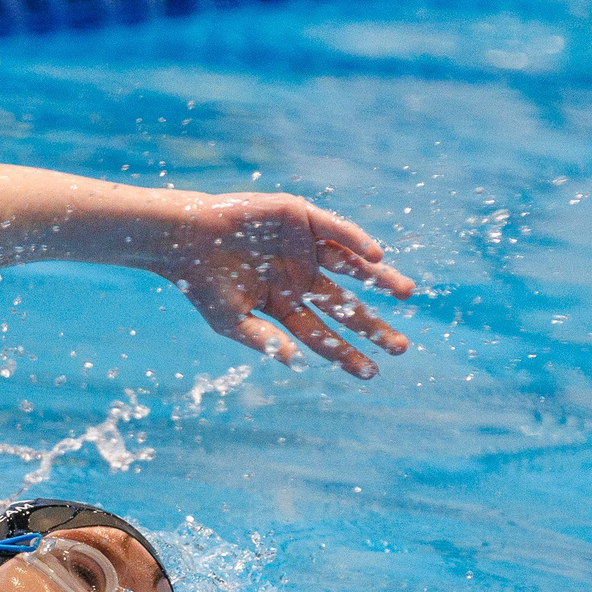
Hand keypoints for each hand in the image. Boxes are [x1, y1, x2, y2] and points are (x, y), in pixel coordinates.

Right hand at [164, 192, 413, 378]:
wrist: (185, 238)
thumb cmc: (201, 283)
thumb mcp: (231, 321)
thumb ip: (265, 340)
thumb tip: (299, 363)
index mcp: (283, 305)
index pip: (322, 335)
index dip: (346, 354)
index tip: (373, 372)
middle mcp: (299, 278)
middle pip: (344, 306)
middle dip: (372, 326)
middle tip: (401, 347)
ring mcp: (303, 248)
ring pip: (351, 265)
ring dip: (379, 278)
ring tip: (406, 293)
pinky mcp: (301, 218)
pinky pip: (337, 230)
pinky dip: (357, 241)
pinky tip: (377, 256)